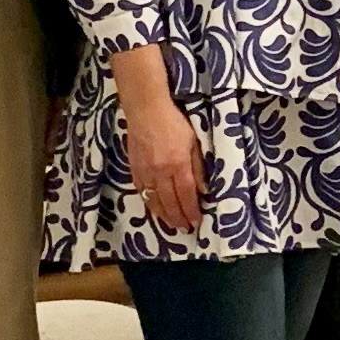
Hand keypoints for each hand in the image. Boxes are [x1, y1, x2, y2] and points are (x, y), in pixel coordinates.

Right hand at [123, 99, 206, 233]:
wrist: (146, 110)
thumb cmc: (174, 122)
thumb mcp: (193, 142)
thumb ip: (198, 168)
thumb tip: (204, 190)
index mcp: (178, 164)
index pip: (186, 195)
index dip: (191, 211)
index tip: (196, 221)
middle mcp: (161, 172)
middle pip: (170, 202)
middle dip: (178, 218)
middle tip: (185, 228)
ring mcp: (145, 172)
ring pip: (154, 201)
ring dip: (163, 216)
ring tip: (172, 224)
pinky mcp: (134, 169)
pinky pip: (142, 192)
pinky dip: (150, 204)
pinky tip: (155, 209)